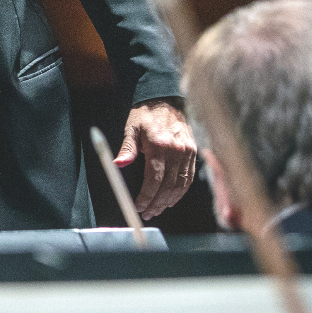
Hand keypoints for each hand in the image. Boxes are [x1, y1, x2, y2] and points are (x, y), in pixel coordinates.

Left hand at [115, 100, 196, 218]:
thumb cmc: (145, 115)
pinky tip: (171, 199)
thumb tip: (118, 164)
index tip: (139, 206)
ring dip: (168, 201)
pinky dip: (180, 191)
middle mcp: (176, 150)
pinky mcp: (193, 152)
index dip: (146, 197)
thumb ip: (127, 149)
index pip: (154, 179)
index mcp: (159, 145)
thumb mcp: (131, 129)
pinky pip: (188, 177)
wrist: (165, 99)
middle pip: (168, 186)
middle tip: (147, 213)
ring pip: (180, 185)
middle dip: (157, 203)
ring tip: (158, 209)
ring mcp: (187, 152)